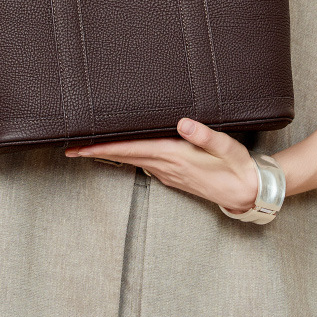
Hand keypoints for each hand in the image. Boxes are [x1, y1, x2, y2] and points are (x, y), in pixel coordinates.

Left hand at [64, 119, 259, 213]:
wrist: (248, 194)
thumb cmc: (238, 168)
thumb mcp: (227, 147)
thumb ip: (205, 135)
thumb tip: (183, 123)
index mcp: (175, 156)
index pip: (130, 150)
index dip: (103, 148)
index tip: (79, 148)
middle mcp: (166, 167)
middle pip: (123, 157)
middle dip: (96, 152)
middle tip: (69, 148)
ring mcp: (168, 174)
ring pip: (131, 161)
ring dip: (109, 155)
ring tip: (88, 148)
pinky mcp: (173, 176)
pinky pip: (143, 165)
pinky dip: (127, 158)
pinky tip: (122, 152)